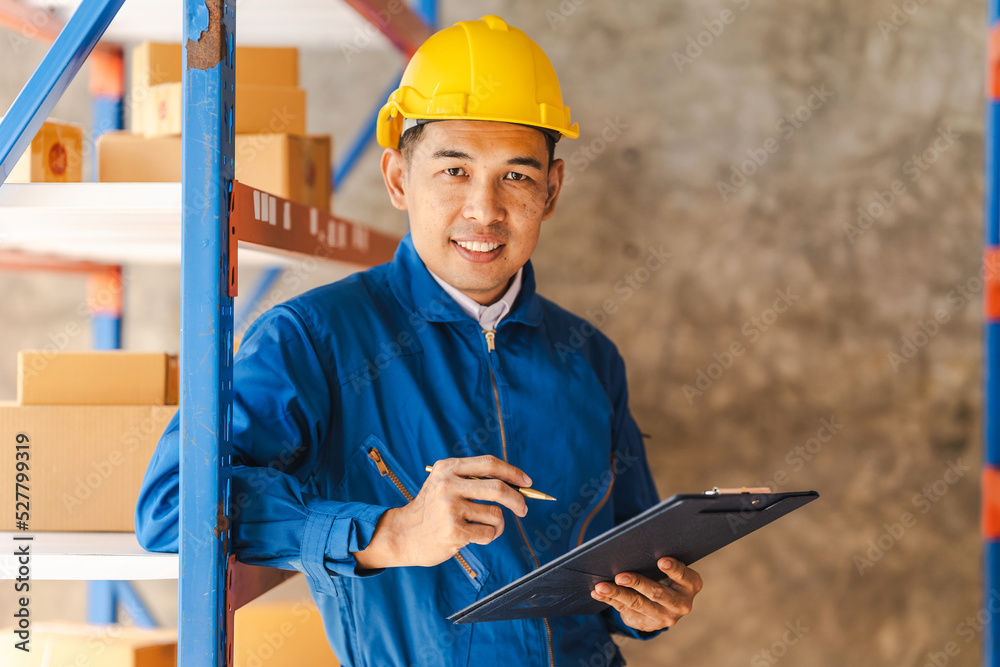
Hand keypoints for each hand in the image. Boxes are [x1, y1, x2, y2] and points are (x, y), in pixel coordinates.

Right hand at [353, 455, 530, 569]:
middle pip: (498, 488)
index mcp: (447, 468)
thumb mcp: (444, 483)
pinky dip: (488, 537)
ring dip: (497, 525)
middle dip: (517, 499)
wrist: (402, 535)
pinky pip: (488, 533)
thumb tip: (516, 484)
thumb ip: (472, 479)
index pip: (489, 464)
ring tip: (482, 528)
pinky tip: (473, 537)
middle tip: (524, 509)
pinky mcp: (454, 531)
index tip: (526, 481)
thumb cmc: (431, 511)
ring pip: (496, 514)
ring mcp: (450, 508)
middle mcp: (448, 485)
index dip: (512, 472)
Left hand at [590, 557, 702, 631]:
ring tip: (601, 586)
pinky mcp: (646, 623)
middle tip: (620, 576)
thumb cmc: (666, 576)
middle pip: (656, 593)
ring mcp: (663, 617)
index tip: (661, 560)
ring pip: (637, 604)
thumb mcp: (671, 570)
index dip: (673, 569)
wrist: (665, 605)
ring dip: (617, 594)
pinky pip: (625, 610)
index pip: (683, 576)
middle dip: (637, 583)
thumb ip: (660, 561)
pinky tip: (598, 593)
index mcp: (690, 585)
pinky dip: (610, 600)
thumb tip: (631, 549)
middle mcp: (680, 604)